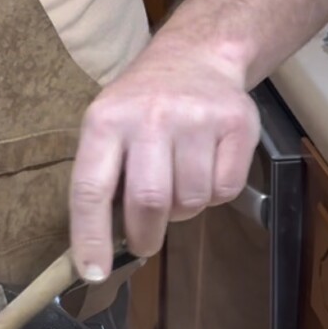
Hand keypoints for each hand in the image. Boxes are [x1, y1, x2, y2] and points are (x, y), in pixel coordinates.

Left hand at [69, 42, 259, 278]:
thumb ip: (104, 176)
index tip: (93, 272)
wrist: (196, 56)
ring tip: (177, 182)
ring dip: (183, 209)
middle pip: (148, 201)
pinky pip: (224, 190)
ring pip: (190, 201)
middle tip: (144, 242)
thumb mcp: (108, 125)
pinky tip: (205, 166)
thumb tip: (99, 247)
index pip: (90, 188)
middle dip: (145, 235)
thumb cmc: (142, 104)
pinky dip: (214, 195)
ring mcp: (196, 118)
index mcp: (105, 120)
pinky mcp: (237, 123)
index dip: (90, 237)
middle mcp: (149, 116)